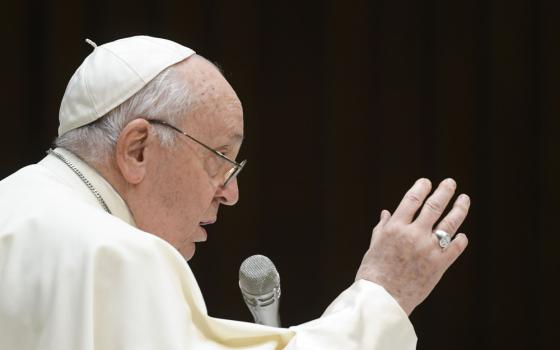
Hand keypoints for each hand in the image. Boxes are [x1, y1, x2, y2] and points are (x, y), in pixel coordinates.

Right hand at [356, 178, 469, 314]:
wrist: (382, 299)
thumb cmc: (373, 273)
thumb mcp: (375, 246)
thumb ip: (383, 227)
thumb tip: (387, 212)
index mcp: (395, 228)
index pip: (412, 200)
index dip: (421, 188)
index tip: (426, 182)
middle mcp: (413, 235)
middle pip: (434, 206)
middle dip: (444, 192)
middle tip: (450, 183)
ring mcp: (428, 250)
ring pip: (449, 224)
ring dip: (459, 209)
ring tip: (464, 199)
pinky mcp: (439, 266)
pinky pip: (455, 248)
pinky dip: (460, 239)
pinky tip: (461, 235)